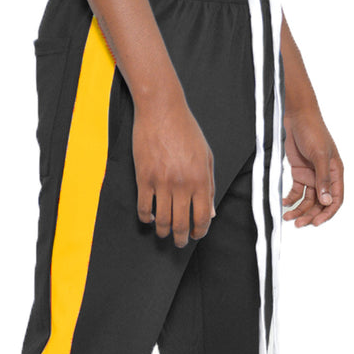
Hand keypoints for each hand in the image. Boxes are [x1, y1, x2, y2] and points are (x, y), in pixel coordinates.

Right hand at [132, 88, 215, 247]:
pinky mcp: (144, 178)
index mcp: (200, 179)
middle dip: (182, 239)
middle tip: (180, 242)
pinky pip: (144, 208)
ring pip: (162, 220)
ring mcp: (161, 182)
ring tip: (165, 233)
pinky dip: (147, 218)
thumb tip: (210, 212)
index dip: (200, 231)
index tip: (196, 235)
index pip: (202, 217)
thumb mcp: (206, 156)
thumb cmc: (186, 130)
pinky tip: (150, 218)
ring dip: (164, 232)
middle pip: (181, 223)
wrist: (161, 110)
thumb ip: (209, 185)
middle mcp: (182, 184)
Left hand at [282, 108, 343, 226]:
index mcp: (335, 173)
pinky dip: (291, 199)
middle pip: (320, 202)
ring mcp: (311, 175)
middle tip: (299, 223)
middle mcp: (325, 176)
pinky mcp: (299, 173)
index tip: (316, 222)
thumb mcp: (319, 155)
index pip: (336, 199)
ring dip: (299, 210)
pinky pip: (296, 192)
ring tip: (288, 217)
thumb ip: (323, 179)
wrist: (296, 117)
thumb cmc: (313, 131)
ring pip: (307, 200)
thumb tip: (327, 200)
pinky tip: (284, 203)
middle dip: (310, 214)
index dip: (327, 212)